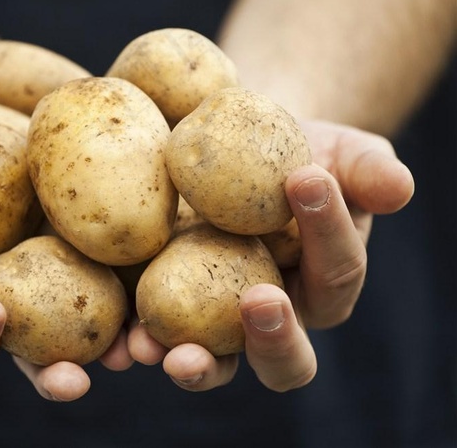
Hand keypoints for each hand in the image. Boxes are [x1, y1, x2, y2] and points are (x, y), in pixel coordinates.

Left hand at [128, 119, 414, 391]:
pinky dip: (135, 344)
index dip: (328, 231)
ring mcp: (215, 322)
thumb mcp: (339, 154)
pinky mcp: (164, 308)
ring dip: (195, 365)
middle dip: (274, 338)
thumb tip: (400, 188)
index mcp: (321, 286)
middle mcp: (269, 318)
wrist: (234, 157)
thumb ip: (370, 172)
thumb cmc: (295, 157)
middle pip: (282, 355)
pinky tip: (119, 341)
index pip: (335, 271)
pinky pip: (154, 338)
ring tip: (166, 352)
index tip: (304, 178)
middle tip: (260, 302)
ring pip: (215, 362)